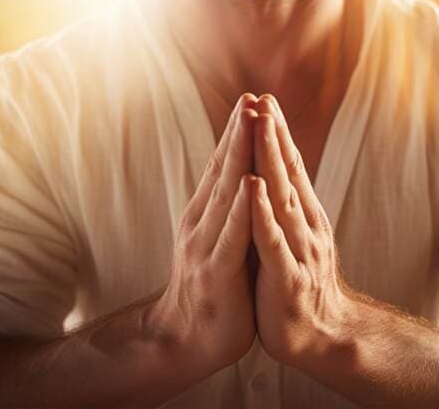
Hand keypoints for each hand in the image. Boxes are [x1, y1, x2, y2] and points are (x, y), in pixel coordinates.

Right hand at [146, 93, 259, 369]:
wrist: (185, 340)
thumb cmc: (212, 289)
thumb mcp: (218, 242)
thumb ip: (229, 213)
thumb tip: (247, 180)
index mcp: (206, 216)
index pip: (223, 168)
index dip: (237, 134)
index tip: (254, 100)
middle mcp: (202, 224)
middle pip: (223, 171)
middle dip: (239, 133)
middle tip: (252, 97)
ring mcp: (206, 246)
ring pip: (226, 193)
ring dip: (239, 156)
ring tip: (250, 123)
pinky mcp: (216, 272)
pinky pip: (232, 235)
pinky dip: (242, 208)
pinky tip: (250, 184)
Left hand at [250, 95, 356, 365]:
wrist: (320, 337)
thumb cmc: (298, 285)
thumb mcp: (294, 240)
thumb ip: (285, 208)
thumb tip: (271, 175)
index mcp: (303, 217)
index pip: (289, 168)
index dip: (276, 134)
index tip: (262, 100)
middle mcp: (305, 226)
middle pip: (287, 174)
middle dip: (273, 135)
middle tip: (262, 99)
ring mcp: (298, 250)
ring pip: (282, 197)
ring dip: (270, 160)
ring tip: (259, 126)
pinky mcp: (287, 277)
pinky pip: (273, 240)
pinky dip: (262, 212)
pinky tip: (254, 187)